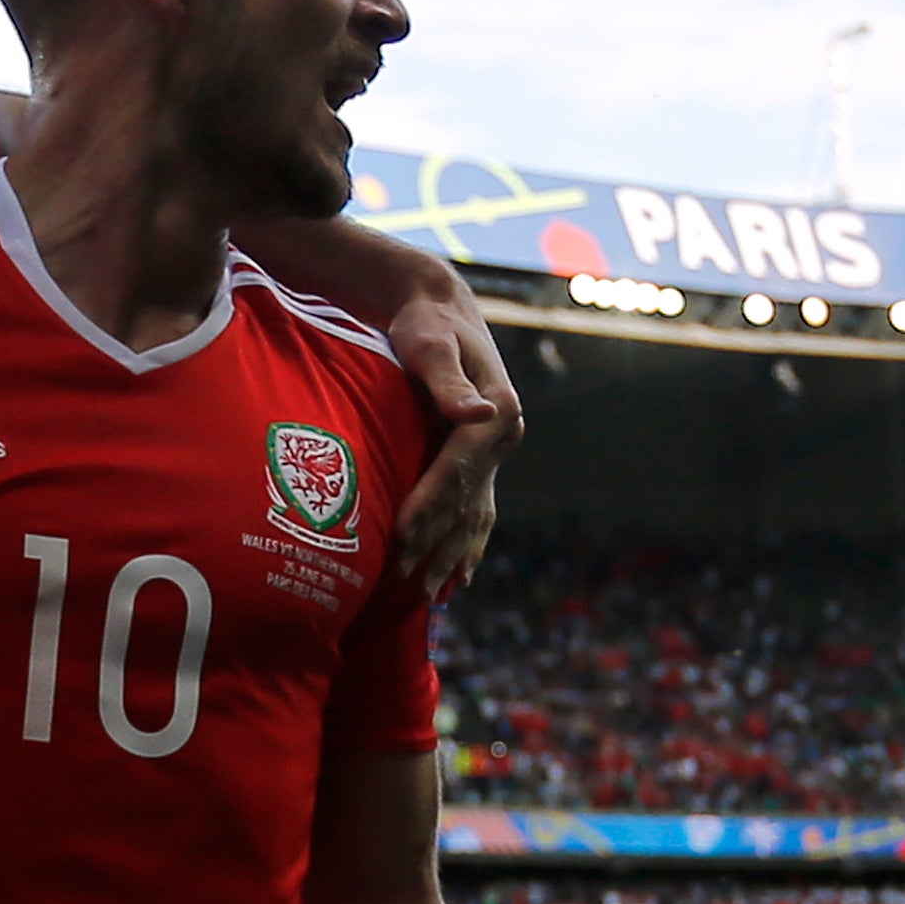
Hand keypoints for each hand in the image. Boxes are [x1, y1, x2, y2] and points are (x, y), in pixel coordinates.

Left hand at [382, 280, 522, 592]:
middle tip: (404, 579)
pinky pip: (478, 508)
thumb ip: (447, 380)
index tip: (401, 535)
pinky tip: (457, 576)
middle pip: (468, 499)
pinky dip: (468, 543)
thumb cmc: (425, 323)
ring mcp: (496, 450)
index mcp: (498, 411)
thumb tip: (475, 412)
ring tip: (429, 594)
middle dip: (436, 541)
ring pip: (476, 513)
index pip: (458, 468)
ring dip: (453, 554)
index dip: (429, 504)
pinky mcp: (482, 456)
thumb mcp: (431, 343)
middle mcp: (504, 435)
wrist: (437, 309)